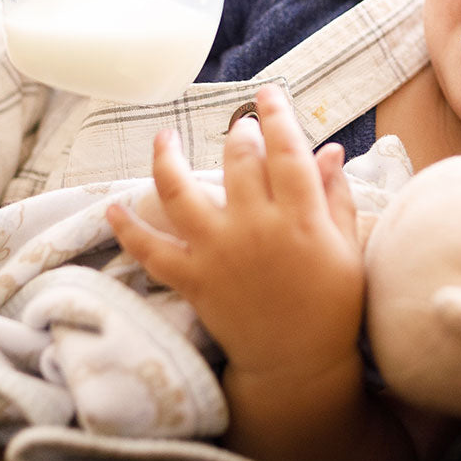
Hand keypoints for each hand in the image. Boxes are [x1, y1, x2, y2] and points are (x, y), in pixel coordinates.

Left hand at [107, 85, 363, 381]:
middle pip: (237, 161)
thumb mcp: (347, 246)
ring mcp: (219, 253)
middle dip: (238, 133)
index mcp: (300, 218)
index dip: (276, 115)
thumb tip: (330, 150)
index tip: (268, 93)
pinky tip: (113, 206)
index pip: (286, 151)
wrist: (298, 367)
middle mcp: (256, 228)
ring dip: (167, 159)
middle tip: (242, 126)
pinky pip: (151, 251)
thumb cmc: (332, 304)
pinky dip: (128, 229)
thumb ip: (336, 195)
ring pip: (181, 194)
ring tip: (165, 137)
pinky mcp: (194, 280)